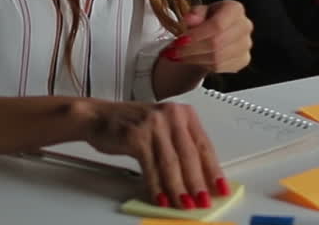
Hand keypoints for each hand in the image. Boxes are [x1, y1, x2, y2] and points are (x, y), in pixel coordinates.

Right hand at [81, 99, 227, 208]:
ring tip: (185, 204)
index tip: (221, 187)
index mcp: (183, 113)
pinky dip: (157, 186)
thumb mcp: (162, 129)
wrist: (98, 117)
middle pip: (189, 155)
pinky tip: (162, 199)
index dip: (213, 169)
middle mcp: (171, 115)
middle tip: (203, 201)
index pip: (204, 145)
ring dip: (179, 188)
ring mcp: (153, 124)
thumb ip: (181, 148)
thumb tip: (199, 179)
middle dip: (197, 182)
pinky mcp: (136, 136)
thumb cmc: (132, 125)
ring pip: (171, 163)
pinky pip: (151, 167)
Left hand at [162, 0, 252, 73]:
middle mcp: (245, 26)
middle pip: (216, 43)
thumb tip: (190, 19)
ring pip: (217, 58)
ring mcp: (246, 44)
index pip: (217, 25)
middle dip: (191, 49)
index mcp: (235, 9)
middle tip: (173, 52)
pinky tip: (192, 60)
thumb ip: (194, 13)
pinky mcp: (244, 59)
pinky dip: (203, 65)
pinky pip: (220, 67)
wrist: (216, 32)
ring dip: (194, 59)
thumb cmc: (207, 19)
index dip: (196, 35)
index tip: (179, 41)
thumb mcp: (198, 11)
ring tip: (179, 56)